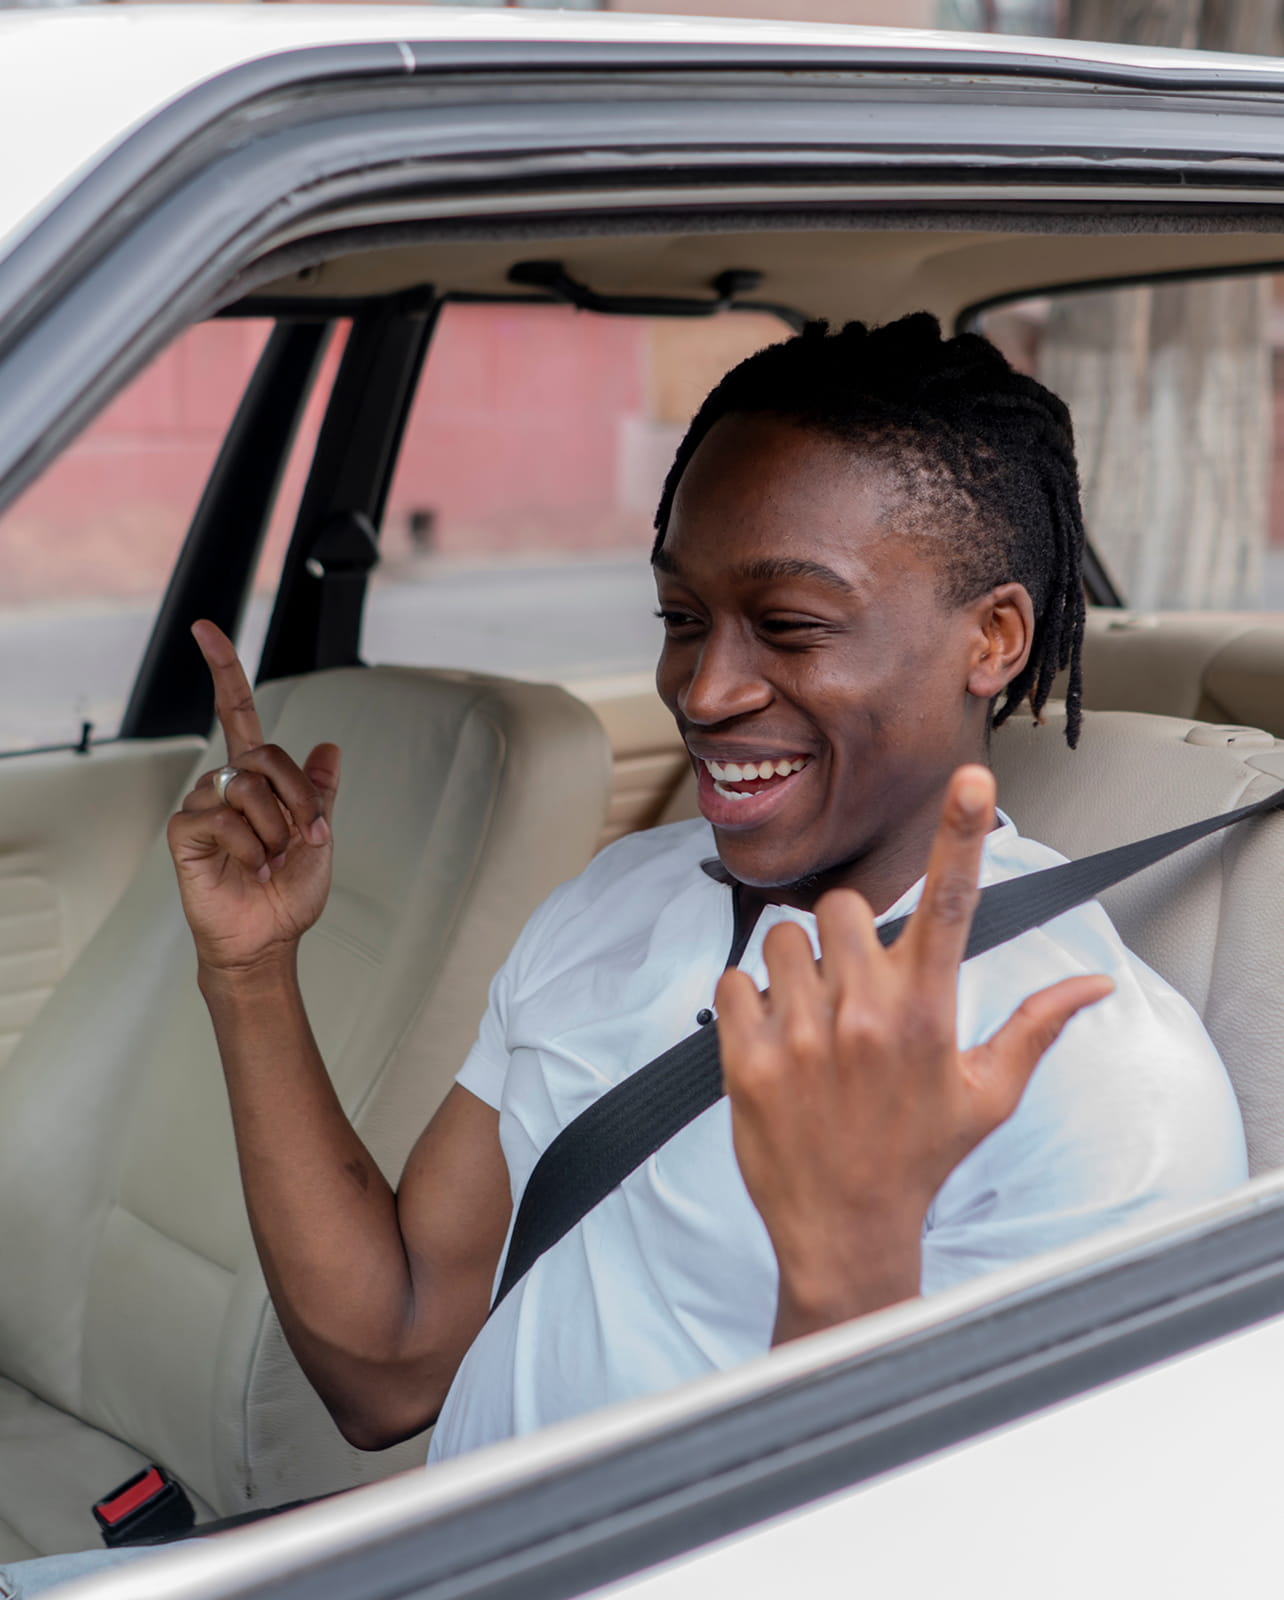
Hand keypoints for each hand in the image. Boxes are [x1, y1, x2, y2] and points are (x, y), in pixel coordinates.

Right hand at [166, 621, 337, 974]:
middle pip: (265, 756)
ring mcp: (201, 806)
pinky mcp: (184, 833)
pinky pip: (223, 818)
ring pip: (247, 787)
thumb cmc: (287, 894)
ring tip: (271, 859)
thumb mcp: (319, 835)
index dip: (223, 670)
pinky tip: (249, 867)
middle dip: (299, 798)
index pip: (236, 713)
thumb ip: (319, 791)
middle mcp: (224, 784)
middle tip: (305, 838)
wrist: (268, 939)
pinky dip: (250, 846)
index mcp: (255, 778)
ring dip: (276, 829)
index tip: (204, 627)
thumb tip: (330, 746)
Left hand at [715, 764, 1113, 1341]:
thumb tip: (1095, 985)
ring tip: (809, 1019)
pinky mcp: (746, 1057)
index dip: (962, 835)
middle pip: (840, 904)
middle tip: (848, 985)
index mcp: (928, 1012)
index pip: (951, 905)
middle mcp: (866, 1013)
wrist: (843, 1230)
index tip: (972, 779)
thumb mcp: (987, 1095)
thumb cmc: (919, 1156)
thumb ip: (1034, 1026)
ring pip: (781, 937)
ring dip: (792, 965)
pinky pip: (732, 980)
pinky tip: (770, 1041)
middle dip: (842, 933)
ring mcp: (801, 1035)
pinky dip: (744, 1000)